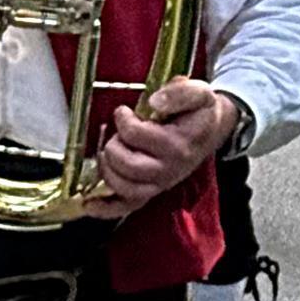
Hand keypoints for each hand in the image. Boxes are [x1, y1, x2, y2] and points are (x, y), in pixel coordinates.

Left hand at [82, 77, 236, 218]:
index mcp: (180, 144)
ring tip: (109, 154)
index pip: (137, 135)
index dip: (124, 120)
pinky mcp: (153, 191)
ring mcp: (161, 183)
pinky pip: (128, 206)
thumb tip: (155, 102)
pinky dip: (106, 208)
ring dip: (108, 170)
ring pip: (125, 187)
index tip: (124, 112)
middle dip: (114, 146)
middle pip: (128, 165)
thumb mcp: (198, 92)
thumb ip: (180, 92)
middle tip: (117, 135)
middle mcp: (171, 168)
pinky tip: (89, 204)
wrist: (210, 129)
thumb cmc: (199, 112)